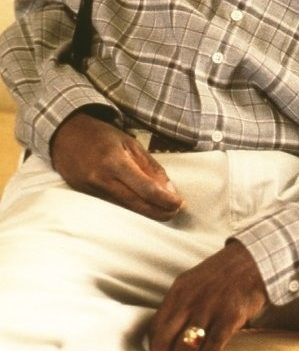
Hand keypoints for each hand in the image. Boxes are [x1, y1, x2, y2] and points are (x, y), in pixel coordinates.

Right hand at [51, 111, 184, 220]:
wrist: (66, 136)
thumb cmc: (102, 136)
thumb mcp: (130, 143)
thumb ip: (149, 166)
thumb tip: (168, 189)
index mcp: (115, 162)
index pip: (145, 188)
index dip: (164, 199)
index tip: (180, 203)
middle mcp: (101, 179)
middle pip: (136, 204)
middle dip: (159, 211)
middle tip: (176, 212)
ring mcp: (92, 191)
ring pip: (125, 209)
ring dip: (148, 213)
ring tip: (165, 212)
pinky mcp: (86, 197)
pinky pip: (114, 207)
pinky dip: (131, 210)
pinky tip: (144, 210)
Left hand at [145, 241, 267, 350]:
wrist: (251, 261)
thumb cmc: (220, 276)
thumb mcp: (192, 283)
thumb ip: (178, 305)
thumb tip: (164, 336)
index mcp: (178, 290)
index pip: (155, 326)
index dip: (152, 349)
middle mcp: (190, 299)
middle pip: (164, 339)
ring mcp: (209, 308)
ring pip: (184, 347)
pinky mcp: (229, 317)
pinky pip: (210, 347)